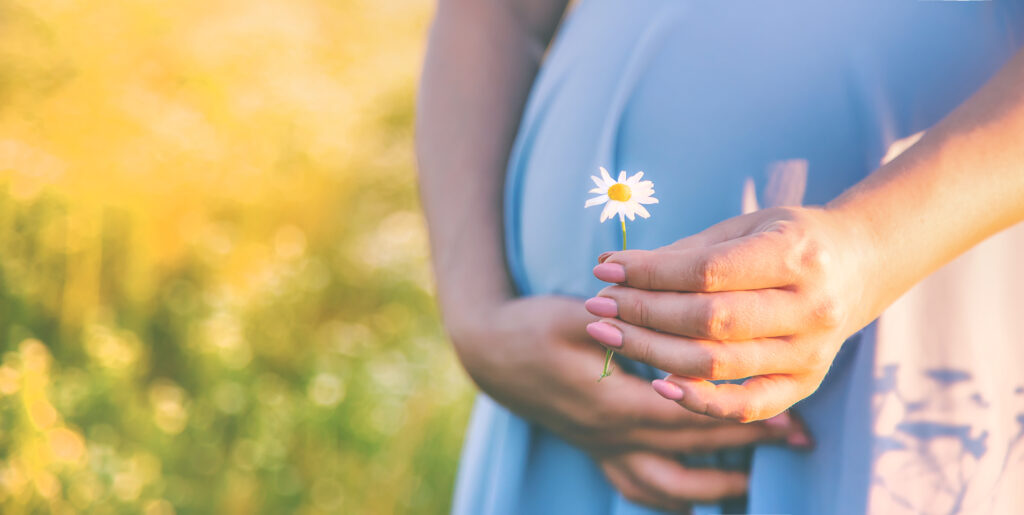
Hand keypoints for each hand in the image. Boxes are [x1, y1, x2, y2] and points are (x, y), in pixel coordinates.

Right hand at [448, 295, 811, 508]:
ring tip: (755, 480)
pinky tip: (702, 496)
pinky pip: (640, 488)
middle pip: (692, 452)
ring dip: (715, 486)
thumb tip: (669, 313)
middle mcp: (612, 436)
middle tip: (796, 438)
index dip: (741, 414)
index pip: (691, 415)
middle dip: (747, 445)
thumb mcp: (570, 314)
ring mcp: (604, 449)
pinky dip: (675, 498)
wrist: (490, 355)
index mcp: (612, 402)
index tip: (787, 412)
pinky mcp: (597, 450)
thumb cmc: (530, 328)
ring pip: (667, 487)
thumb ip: (621, 319)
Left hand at [584, 206, 874, 421]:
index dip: (650, 274)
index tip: (605, 270)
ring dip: (653, 351)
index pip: (707, 272)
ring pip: (718, 363)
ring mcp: (810, 352)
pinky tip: (658, 384)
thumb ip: (682, 252)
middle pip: (709, 320)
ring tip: (610, 334)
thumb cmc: (786, 240)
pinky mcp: (805, 384)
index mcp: (794, 256)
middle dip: (643, 313)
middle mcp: (809, 307)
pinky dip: (699, 401)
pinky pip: (746, 406)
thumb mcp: (743, 228)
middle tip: (598, 304)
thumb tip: (610, 266)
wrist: (859, 266)